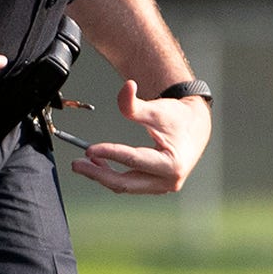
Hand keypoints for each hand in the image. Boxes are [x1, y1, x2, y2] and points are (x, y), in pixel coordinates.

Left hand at [69, 81, 210, 194]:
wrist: (195, 128)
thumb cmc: (177, 118)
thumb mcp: (156, 109)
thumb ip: (136, 103)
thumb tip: (126, 86)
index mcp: (172, 164)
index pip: (133, 160)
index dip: (110, 154)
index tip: (89, 149)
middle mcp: (169, 180)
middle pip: (126, 183)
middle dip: (98, 174)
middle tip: (77, 163)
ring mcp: (162, 186)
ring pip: (126, 186)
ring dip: (103, 176)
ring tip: (84, 163)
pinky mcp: (156, 186)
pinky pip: (130, 184)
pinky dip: (113, 175)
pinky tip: (99, 165)